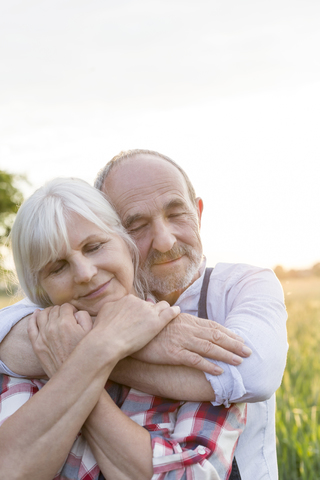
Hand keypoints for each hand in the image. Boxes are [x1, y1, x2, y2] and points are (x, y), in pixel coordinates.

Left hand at [28, 304, 92, 377]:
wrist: (74, 376)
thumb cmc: (85, 355)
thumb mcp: (91, 333)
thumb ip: (84, 316)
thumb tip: (75, 312)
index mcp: (66, 323)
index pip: (66, 306)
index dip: (71, 309)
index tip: (74, 314)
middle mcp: (52, 327)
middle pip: (54, 309)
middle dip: (60, 310)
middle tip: (66, 316)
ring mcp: (42, 336)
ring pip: (42, 315)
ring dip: (48, 311)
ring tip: (53, 314)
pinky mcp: (36, 345)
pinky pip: (31, 326)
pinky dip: (33, 318)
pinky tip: (36, 314)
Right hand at [93, 295, 179, 359]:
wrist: (106, 341)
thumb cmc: (102, 330)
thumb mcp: (104, 311)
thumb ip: (113, 306)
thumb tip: (116, 306)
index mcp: (127, 299)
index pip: (137, 303)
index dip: (139, 310)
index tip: (139, 317)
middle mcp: (139, 302)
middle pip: (149, 304)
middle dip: (150, 311)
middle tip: (150, 321)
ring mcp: (149, 312)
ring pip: (162, 306)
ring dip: (163, 310)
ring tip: (166, 315)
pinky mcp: (156, 323)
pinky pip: (170, 312)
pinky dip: (174, 311)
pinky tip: (177, 311)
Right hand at [132, 313, 251, 374]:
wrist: (129, 332)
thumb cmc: (147, 327)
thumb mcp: (164, 319)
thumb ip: (177, 319)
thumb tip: (182, 313)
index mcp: (186, 320)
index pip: (213, 326)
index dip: (228, 333)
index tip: (240, 340)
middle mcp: (187, 329)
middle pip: (215, 336)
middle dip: (234, 344)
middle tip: (249, 352)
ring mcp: (180, 341)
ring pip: (209, 347)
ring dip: (226, 355)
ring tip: (239, 362)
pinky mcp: (173, 353)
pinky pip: (194, 359)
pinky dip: (208, 365)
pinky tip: (219, 371)